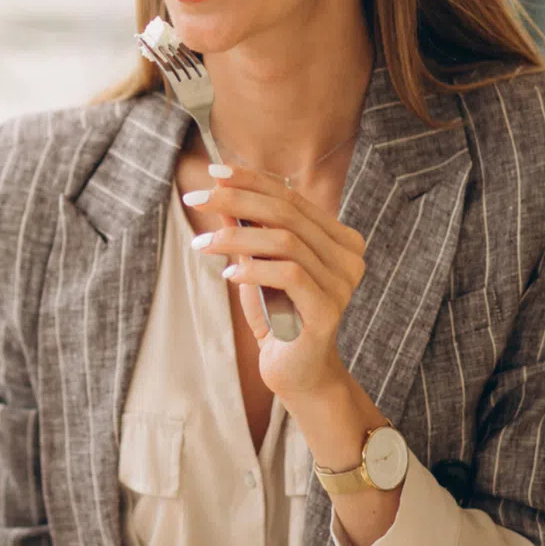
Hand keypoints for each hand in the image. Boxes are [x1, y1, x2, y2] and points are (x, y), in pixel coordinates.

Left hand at [187, 163, 366, 404]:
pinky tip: (229, 274)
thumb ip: (246, 233)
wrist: (296, 374)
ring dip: (236, 238)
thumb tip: (220, 192)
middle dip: (236, 200)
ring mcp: (342, 283)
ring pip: (285, 241)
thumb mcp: (257, 268)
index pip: (292, 198)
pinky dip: (254, 269)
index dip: (252, 180)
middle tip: (196, 198)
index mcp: (338, 239)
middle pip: (287, 213)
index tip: (213, 171)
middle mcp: (348, 256)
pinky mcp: (329, 310)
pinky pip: (289, 275)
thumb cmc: (277, 317)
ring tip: (202, 244)